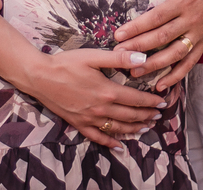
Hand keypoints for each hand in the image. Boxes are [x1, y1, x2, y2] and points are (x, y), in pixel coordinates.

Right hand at [22, 48, 170, 149]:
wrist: (39, 77)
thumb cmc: (66, 63)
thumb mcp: (93, 56)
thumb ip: (119, 58)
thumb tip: (142, 59)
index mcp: (107, 91)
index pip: (136, 99)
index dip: (151, 101)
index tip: (162, 102)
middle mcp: (100, 108)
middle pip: (130, 115)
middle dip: (146, 116)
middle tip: (158, 115)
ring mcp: (89, 118)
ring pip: (117, 127)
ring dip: (133, 129)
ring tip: (145, 127)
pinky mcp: (78, 123)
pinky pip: (97, 137)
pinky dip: (109, 142)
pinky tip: (118, 146)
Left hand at [113, 0, 202, 90]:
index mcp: (184, 1)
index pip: (157, 18)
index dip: (137, 27)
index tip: (119, 35)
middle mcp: (192, 20)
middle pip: (162, 38)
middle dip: (139, 48)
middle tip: (119, 56)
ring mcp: (199, 34)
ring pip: (175, 54)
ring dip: (154, 65)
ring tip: (135, 72)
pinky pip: (190, 62)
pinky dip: (176, 75)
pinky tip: (161, 84)